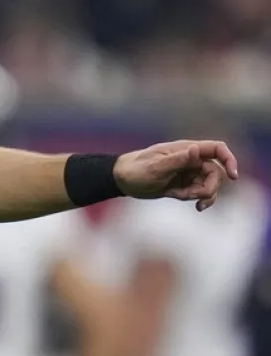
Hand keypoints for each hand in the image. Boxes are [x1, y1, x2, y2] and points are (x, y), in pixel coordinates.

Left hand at [113, 140, 238, 210]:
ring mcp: (188, 172)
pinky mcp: (184, 184)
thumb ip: (178, 160)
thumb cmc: (136, 170)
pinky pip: (200, 192)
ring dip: (201, 195)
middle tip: (193, 197)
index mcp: (185, 150)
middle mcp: (190, 160)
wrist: (122, 180)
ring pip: (209, 185)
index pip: (217, 149)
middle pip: (215, 173)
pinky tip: (194, 206)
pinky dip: (198, 199)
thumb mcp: (156, 167)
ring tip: (181, 197)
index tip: (233, 176)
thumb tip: (196, 150)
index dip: (229, 160)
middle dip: (208, 187)